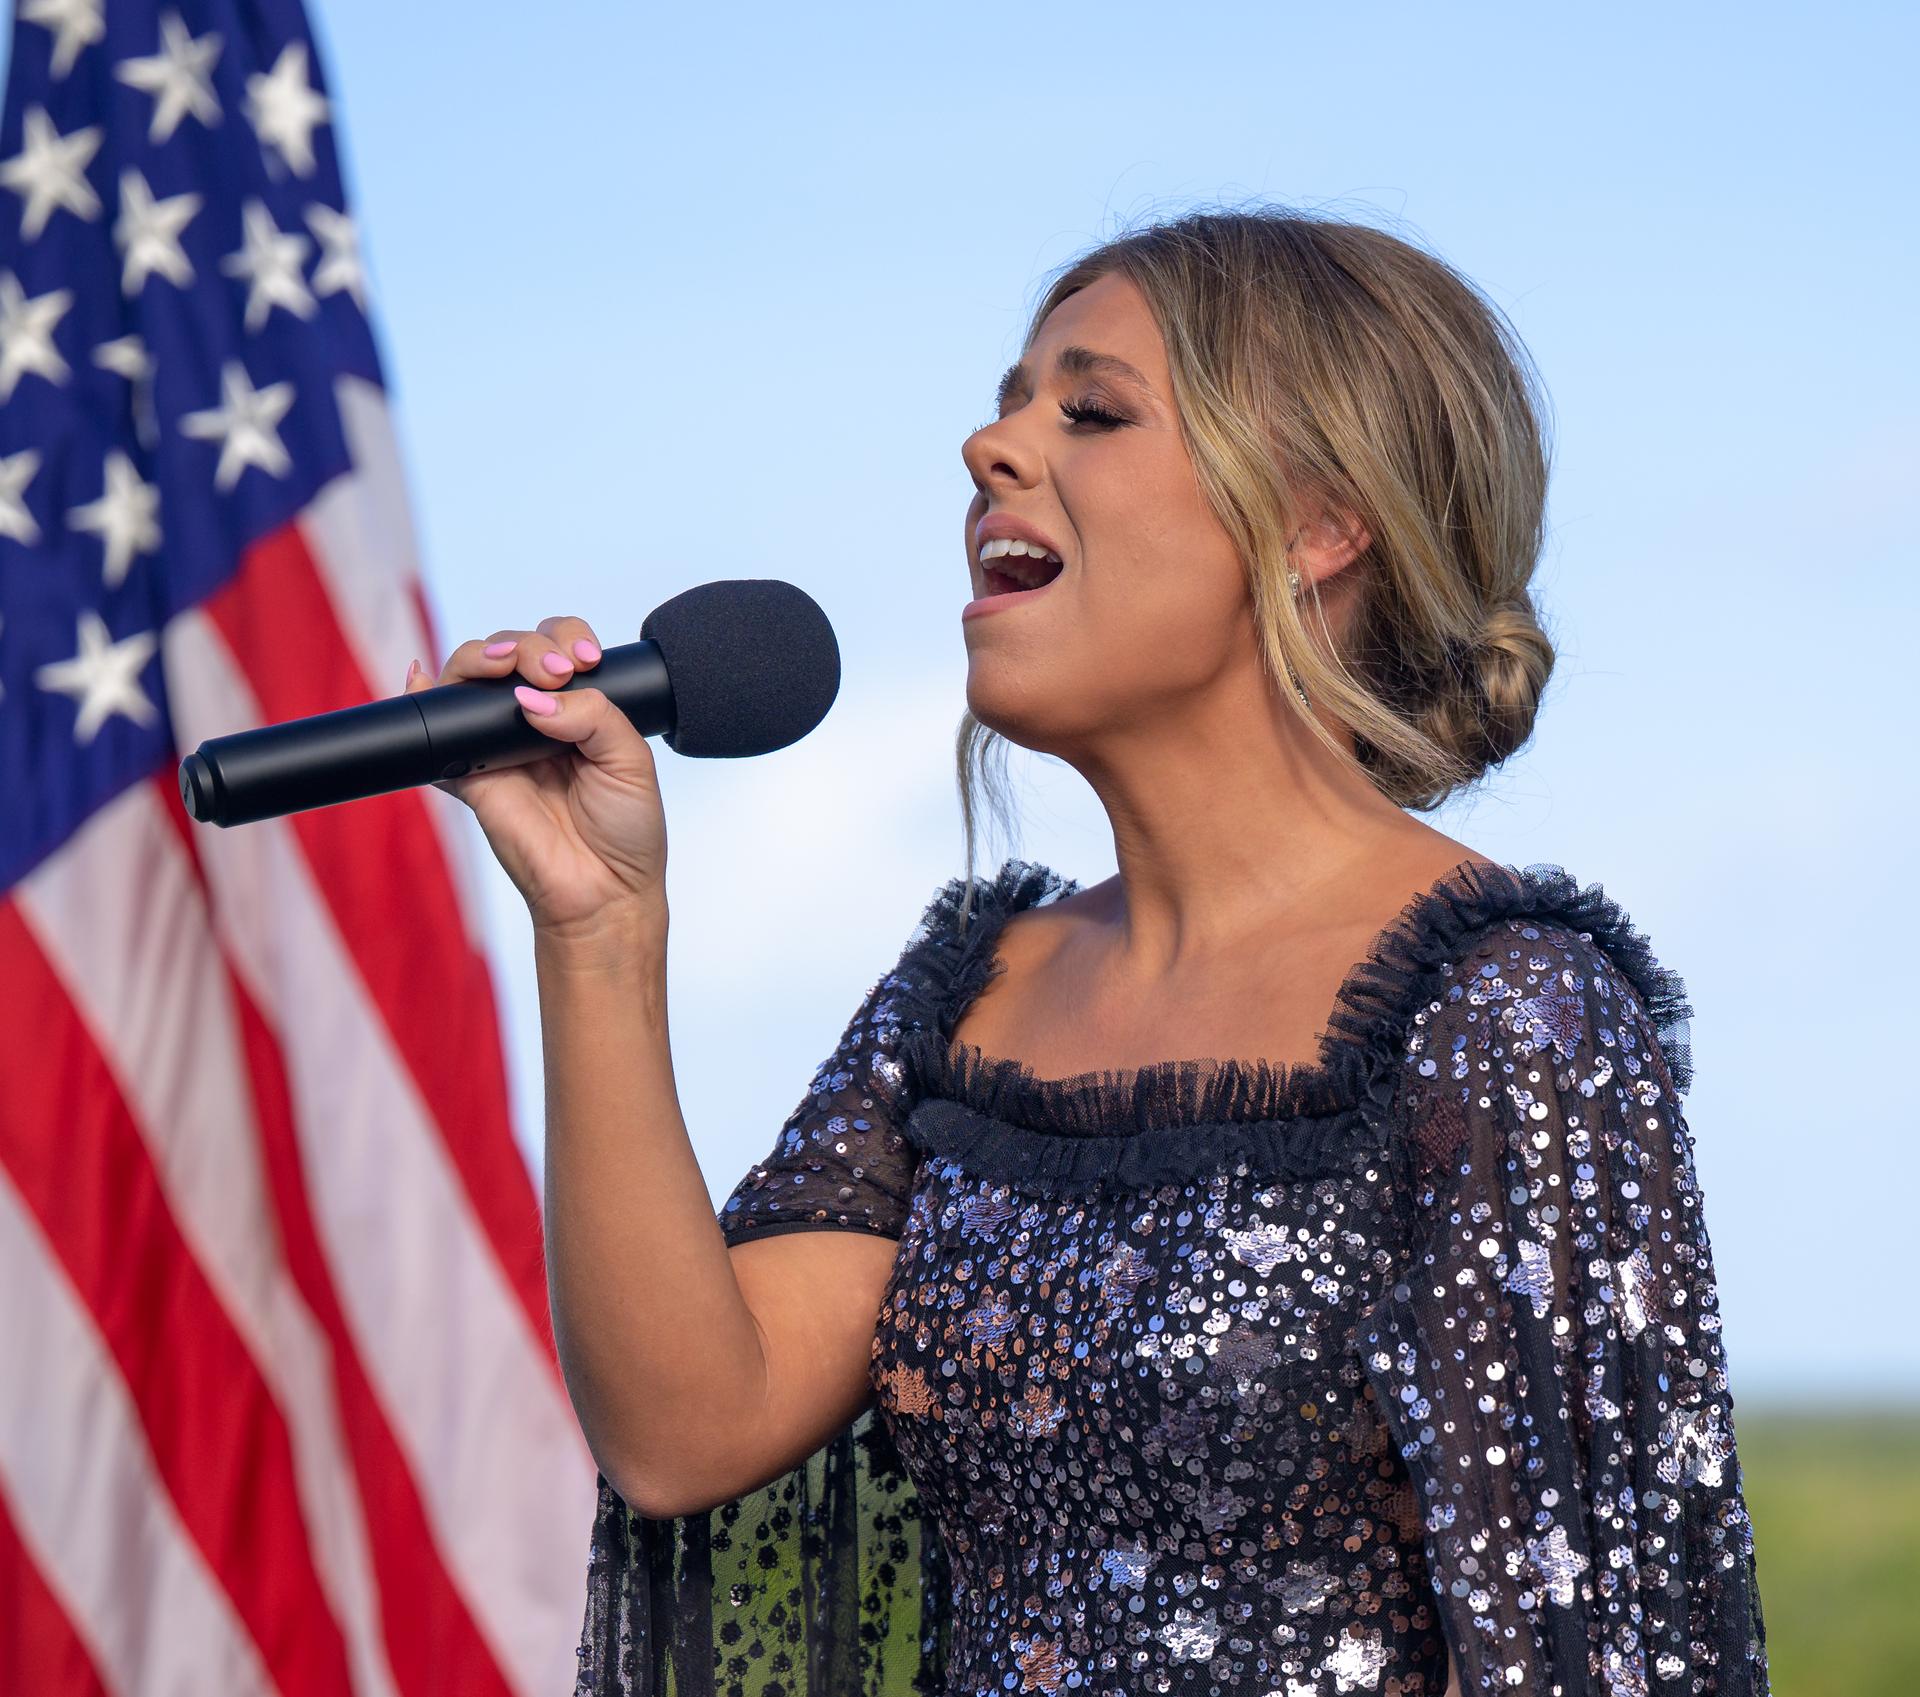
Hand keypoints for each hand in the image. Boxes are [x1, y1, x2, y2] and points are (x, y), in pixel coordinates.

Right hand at [406, 616, 666, 936]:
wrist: (603, 891)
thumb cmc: (625, 830)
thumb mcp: (630, 761)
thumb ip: (593, 715)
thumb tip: (530, 698)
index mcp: (578, 707)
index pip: (559, 645)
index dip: (566, 638)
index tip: (585, 660)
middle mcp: (535, 717)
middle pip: (511, 651)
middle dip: (528, 646)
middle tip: (555, 672)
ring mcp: (498, 742)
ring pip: (471, 677)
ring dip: (482, 656)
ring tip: (505, 668)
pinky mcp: (468, 771)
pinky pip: (436, 730)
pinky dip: (421, 697)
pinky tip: (421, 678)